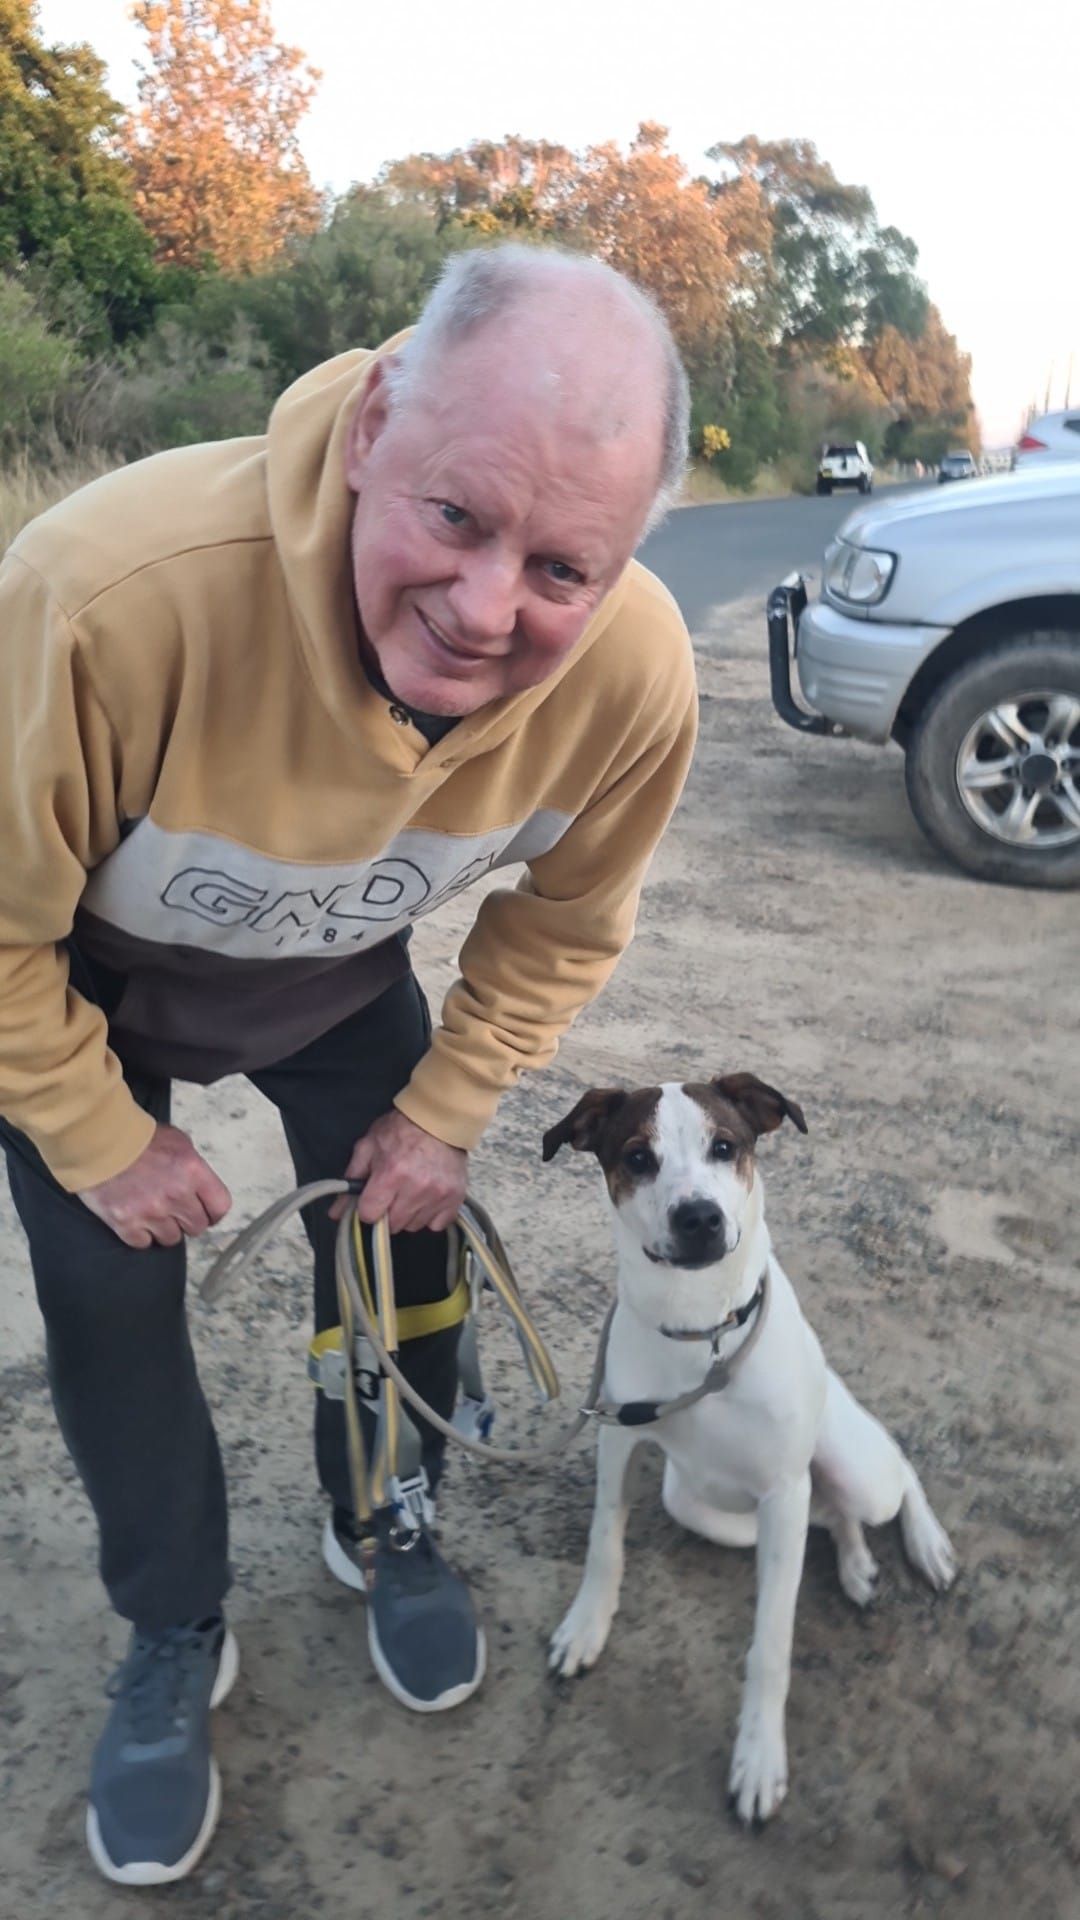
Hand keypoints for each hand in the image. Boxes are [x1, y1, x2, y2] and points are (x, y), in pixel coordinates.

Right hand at [78, 1123, 232, 1249]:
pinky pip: (143, 1243)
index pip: (220, 1207)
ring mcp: (151, 1212)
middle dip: (187, 1220)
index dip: (212, 1212)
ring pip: (171, 1239)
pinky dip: (140, 1234)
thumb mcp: (177, 1141)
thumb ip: (193, 1167)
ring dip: (163, 1228)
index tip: (204, 1211)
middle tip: (172, 1209)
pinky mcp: (126, 1223)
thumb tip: (201, 1189)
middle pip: (197, 1227)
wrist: (97, 1139)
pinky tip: (134, 1218)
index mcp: (193, 1171)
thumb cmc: (138, 1137)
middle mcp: (176, 1194)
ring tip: (151, 1212)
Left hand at [328, 1109, 466, 1233]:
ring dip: (408, 1214)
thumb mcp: (368, 1147)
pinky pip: (436, 1225)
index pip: (369, 1214)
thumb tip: (335, 1213)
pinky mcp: (455, 1199)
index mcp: (390, 1174)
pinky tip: (428, 1198)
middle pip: (392, 1225)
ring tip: (411, 1191)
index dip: (367, 1207)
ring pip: (414, 1226)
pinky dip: (430, 1216)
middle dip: (387, 1211)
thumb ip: (351, 1179)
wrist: (440, 1119)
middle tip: (392, 1193)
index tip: (372, 1197)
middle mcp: (415, 1189)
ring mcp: (438, 1195)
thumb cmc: (400, 1131)